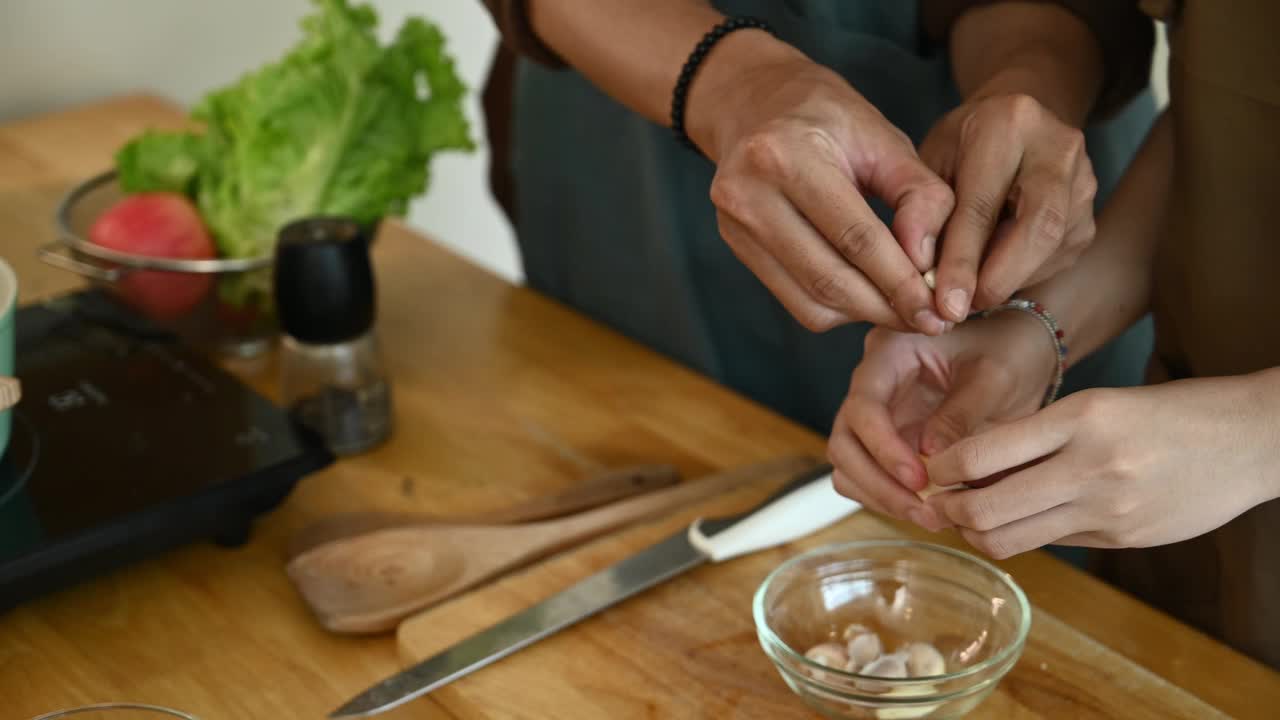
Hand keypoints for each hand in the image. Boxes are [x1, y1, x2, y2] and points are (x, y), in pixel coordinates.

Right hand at [688, 53, 953, 333]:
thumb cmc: (827, 117)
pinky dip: (836, 307)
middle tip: (929, 320)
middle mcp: (749, 193)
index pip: (855, 237)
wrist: (752, 101)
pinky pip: (793, 299)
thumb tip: (928, 265)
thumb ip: (919, 195)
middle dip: (886, 307)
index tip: (937, 310)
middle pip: (829, 277)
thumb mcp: (883, 137)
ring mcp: (734, 224)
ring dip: (863, 313)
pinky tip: (864, 293)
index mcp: (787, 154)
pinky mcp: (734, 245)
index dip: (900, 281)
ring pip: (810, 299)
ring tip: (901, 306)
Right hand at [826, 311, 1056, 529]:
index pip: (864, 406)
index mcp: (889, 354)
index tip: (918, 479)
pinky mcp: (889, 443)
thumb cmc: (1009, 349)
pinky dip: (890, 500)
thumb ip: (962, 412)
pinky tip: (928, 510)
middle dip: (877, 483)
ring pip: (849, 466)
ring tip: (929, 518)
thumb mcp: (995, 375)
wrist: (1021, 351)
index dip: (883, 447)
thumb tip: (930, 458)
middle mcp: (873, 386)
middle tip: (922, 512)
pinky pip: (870, 479)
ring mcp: (877, 417)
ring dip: (880, 498)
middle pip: (844, 442)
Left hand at [919, 93, 1096, 319]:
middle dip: (1000, 277)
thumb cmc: (961, 146)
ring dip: (1008, 281)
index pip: (983, 204)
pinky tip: (992, 273)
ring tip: (966, 291)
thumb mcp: (930, 163)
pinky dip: (1020, 276)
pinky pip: (1057, 259)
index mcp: (1009, 124)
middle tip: (962, 310)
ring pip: (1052, 248)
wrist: (1014, 121)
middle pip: (1041, 226)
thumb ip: (925, 213)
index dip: (962, 259)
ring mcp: (1084, 181)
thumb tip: (921, 273)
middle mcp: (1058, 148)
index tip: (943, 301)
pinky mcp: (1090, 214)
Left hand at [925, 372, 1279, 558]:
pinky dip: (1020, 535)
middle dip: (946, 509)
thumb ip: (1037, 434)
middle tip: (935, 500)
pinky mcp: (1121, 539)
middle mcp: (1090, 466)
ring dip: (974, 531)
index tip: (929, 467)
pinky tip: (1017, 520)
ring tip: (966, 516)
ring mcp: (1107, 509)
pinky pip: (1049, 542)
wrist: (1251, 441)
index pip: (981, 454)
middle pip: (983, 509)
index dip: (941, 469)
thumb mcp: (1098, 404)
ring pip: (1008, 539)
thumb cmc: (1168, 413)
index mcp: (1080, 417)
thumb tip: (967, 464)